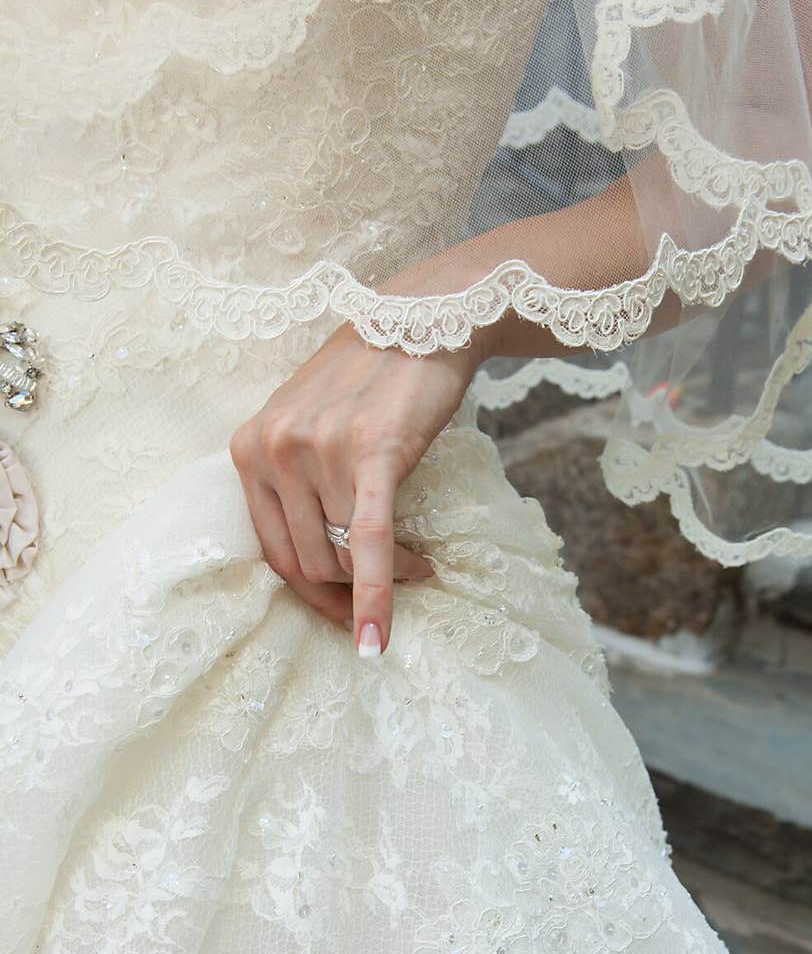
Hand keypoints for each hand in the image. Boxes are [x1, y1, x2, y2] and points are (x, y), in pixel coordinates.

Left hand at [230, 320, 483, 655]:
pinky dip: (377, 595)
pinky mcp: (369, 452)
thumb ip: (292, 478)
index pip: (270, 550)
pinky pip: (370, 541)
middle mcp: (274, 449)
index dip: (308, 593)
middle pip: (306, 561)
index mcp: (248, 447)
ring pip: (342, 554)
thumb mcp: (304, 421)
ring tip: (419, 570)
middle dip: (344, 597)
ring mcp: (318, 450)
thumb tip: (313, 558)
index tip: (338, 612)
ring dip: (384, 580)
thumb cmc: (366, 376)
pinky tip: (383, 634)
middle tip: (379, 606)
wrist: (420, 318)